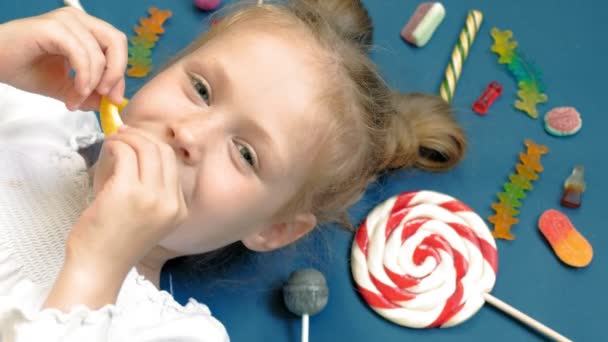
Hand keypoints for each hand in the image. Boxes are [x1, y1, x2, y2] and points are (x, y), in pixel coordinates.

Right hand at [0, 7, 126, 109]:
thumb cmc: (24, 68)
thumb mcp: (65, 86)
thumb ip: (90, 93)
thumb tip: (112, 103)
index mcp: (84, 29)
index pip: (117, 46)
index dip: (120, 73)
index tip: (114, 99)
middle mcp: (78, 20)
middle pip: (117, 42)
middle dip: (116, 74)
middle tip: (105, 97)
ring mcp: (65, 21)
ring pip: (99, 54)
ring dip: (93, 83)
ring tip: (76, 99)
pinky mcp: (52, 28)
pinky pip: (81, 55)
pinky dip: (83, 77)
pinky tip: (74, 92)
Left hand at [67, 126, 187, 276]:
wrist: (98, 268)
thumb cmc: (114, 244)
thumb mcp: (147, 217)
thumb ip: (150, 189)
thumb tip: (137, 149)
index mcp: (179, 210)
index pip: (174, 165)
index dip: (155, 146)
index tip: (138, 141)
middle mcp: (170, 203)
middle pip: (164, 152)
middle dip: (143, 136)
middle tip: (124, 134)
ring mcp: (151, 198)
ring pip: (146, 148)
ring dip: (128, 138)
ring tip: (114, 140)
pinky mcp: (128, 192)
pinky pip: (126, 154)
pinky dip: (116, 146)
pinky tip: (107, 149)